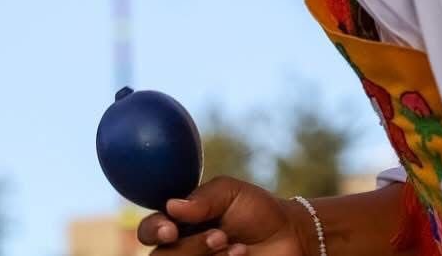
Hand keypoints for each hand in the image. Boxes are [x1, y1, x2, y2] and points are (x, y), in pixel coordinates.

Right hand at [136, 177, 307, 255]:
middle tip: (219, 235)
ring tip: (233, 245)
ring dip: (202, 255)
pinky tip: (241, 254)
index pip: (150, 230)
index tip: (169, 229)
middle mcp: (184, 248)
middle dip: (188, 248)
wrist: (290, 237)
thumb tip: (171, 206)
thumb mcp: (231, 192)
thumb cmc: (258, 211)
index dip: (153, 230)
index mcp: (180, 223)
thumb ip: (203, 197)